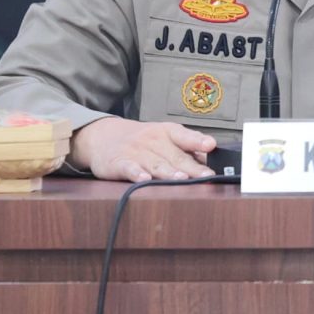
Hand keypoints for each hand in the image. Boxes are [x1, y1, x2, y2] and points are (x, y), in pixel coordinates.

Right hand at [70, 117, 216, 180]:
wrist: (103, 136)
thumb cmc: (142, 141)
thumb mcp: (164, 138)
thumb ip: (186, 148)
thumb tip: (210, 160)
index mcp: (166, 133)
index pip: (184, 135)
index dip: (197, 141)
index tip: (210, 145)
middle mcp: (152, 140)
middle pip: (175, 156)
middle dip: (191, 167)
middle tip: (205, 176)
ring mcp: (135, 152)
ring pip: (155, 164)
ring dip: (169, 172)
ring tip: (182, 179)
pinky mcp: (118, 163)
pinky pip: (129, 168)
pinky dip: (136, 174)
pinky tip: (144, 180)